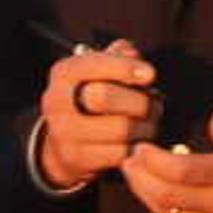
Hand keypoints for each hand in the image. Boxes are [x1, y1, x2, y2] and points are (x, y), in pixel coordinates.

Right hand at [37, 40, 156, 189]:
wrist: (63, 145)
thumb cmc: (91, 99)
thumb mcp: (100, 71)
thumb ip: (119, 55)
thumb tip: (132, 54)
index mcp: (63, 73)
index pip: (92, 64)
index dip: (124, 67)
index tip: (150, 74)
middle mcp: (56, 101)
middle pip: (104, 97)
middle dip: (139, 101)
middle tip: (155, 105)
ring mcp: (63, 132)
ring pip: (119, 129)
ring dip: (145, 127)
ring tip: (150, 124)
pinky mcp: (76, 159)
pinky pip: (120, 153)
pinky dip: (136, 148)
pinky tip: (138, 142)